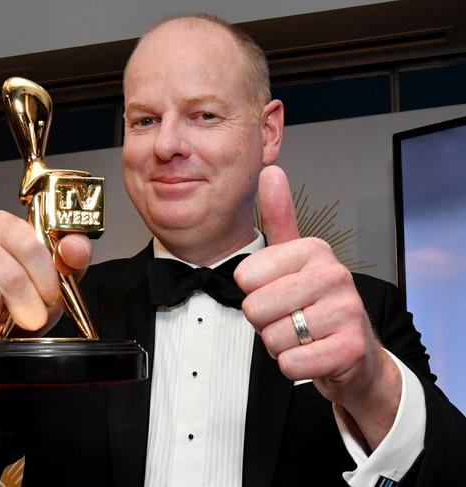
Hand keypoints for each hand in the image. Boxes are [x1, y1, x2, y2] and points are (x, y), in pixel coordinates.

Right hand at [0, 210, 91, 357]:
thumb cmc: (21, 302)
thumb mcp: (56, 279)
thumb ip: (72, 258)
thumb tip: (74, 247)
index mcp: (0, 225)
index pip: (28, 244)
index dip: (45, 279)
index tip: (51, 299)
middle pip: (9, 275)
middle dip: (28, 306)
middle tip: (30, 319)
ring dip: (1, 319)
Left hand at [234, 166, 400, 447]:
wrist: (355, 353)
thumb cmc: (316, 304)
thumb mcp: (296, 259)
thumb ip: (279, 217)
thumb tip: (270, 169)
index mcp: (314, 250)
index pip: (244, 277)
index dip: (253, 293)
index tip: (280, 293)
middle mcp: (333, 274)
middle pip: (254, 308)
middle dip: (265, 322)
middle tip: (292, 318)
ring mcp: (346, 311)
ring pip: (270, 337)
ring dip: (280, 344)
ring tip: (305, 335)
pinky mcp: (349, 348)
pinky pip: (289, 363)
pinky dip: (294, 366)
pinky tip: (314, 354)